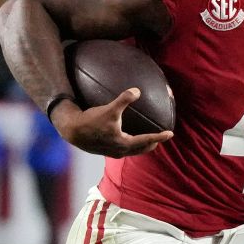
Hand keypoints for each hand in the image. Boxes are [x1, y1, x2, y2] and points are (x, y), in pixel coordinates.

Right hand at [51, 88, 172, 157]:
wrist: (73, 131)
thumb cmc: (91, 121)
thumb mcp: (109, 109)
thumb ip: (124, 99)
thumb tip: (137, 91)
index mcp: (124, 143)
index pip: (146, 140)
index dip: (159, 136)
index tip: (170, 133)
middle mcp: (120, 151)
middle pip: (141, 149)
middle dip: (151, 144)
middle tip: (160, 138)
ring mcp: (112, 152)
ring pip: (132, 151)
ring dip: (141, 146)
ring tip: (146, 140)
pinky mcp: (105, 150)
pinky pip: (123, 149)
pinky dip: (130, 144)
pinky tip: (126, 136)